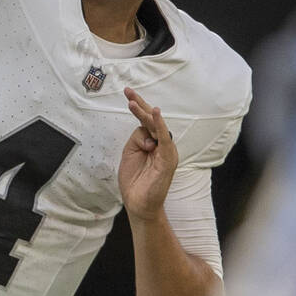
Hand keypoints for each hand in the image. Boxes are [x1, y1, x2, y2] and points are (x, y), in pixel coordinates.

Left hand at [118, 87, 177, 221]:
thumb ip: (137, 138)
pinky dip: (160, 125)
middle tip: (128, 91)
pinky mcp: (167, 158)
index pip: (145, 120)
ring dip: (143, 113)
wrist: (138, 203)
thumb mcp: (130, 153)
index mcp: (152, 142)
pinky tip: (156, 113)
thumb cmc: (135, 180)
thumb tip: (145, 132)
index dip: (138, 106)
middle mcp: (161, 144)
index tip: (127, 93)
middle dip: (139, 104)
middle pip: (151, 119)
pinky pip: (164, 138)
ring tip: (132, 103)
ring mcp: (165, 150)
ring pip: (155, 126)